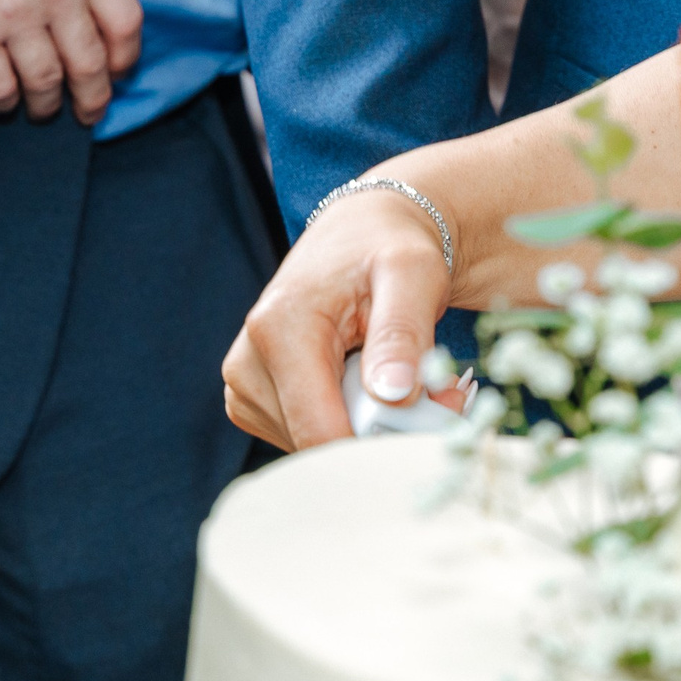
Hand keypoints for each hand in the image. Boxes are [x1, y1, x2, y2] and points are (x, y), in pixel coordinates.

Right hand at [0, 0, 141, 124]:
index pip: (124, 23)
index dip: (125, 57)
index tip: (118, 72)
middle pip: (89, 64)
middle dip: (92, 97)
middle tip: (89, 111)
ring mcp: (14, 17)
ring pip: (46, 83)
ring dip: (46, 105)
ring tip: (42, 109)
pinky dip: (5, 102)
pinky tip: (5, 100)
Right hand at [222, 186, 453, 451]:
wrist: (360, 234)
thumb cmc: (387, 249)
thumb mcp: (412, 274)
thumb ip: (402, 333)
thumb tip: (393, 395)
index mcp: (278, 329)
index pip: (320, 431)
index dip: (382, 443)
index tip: (438, 413)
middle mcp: (247, 362)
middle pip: (318, 444)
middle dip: (381, 432)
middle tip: (436, 391)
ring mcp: (243, 385)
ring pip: (312, 446)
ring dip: (365, 428)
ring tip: (396, 379)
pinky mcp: (250, 398)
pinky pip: (302, 436)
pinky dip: (343, 423)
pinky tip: (363, 385)